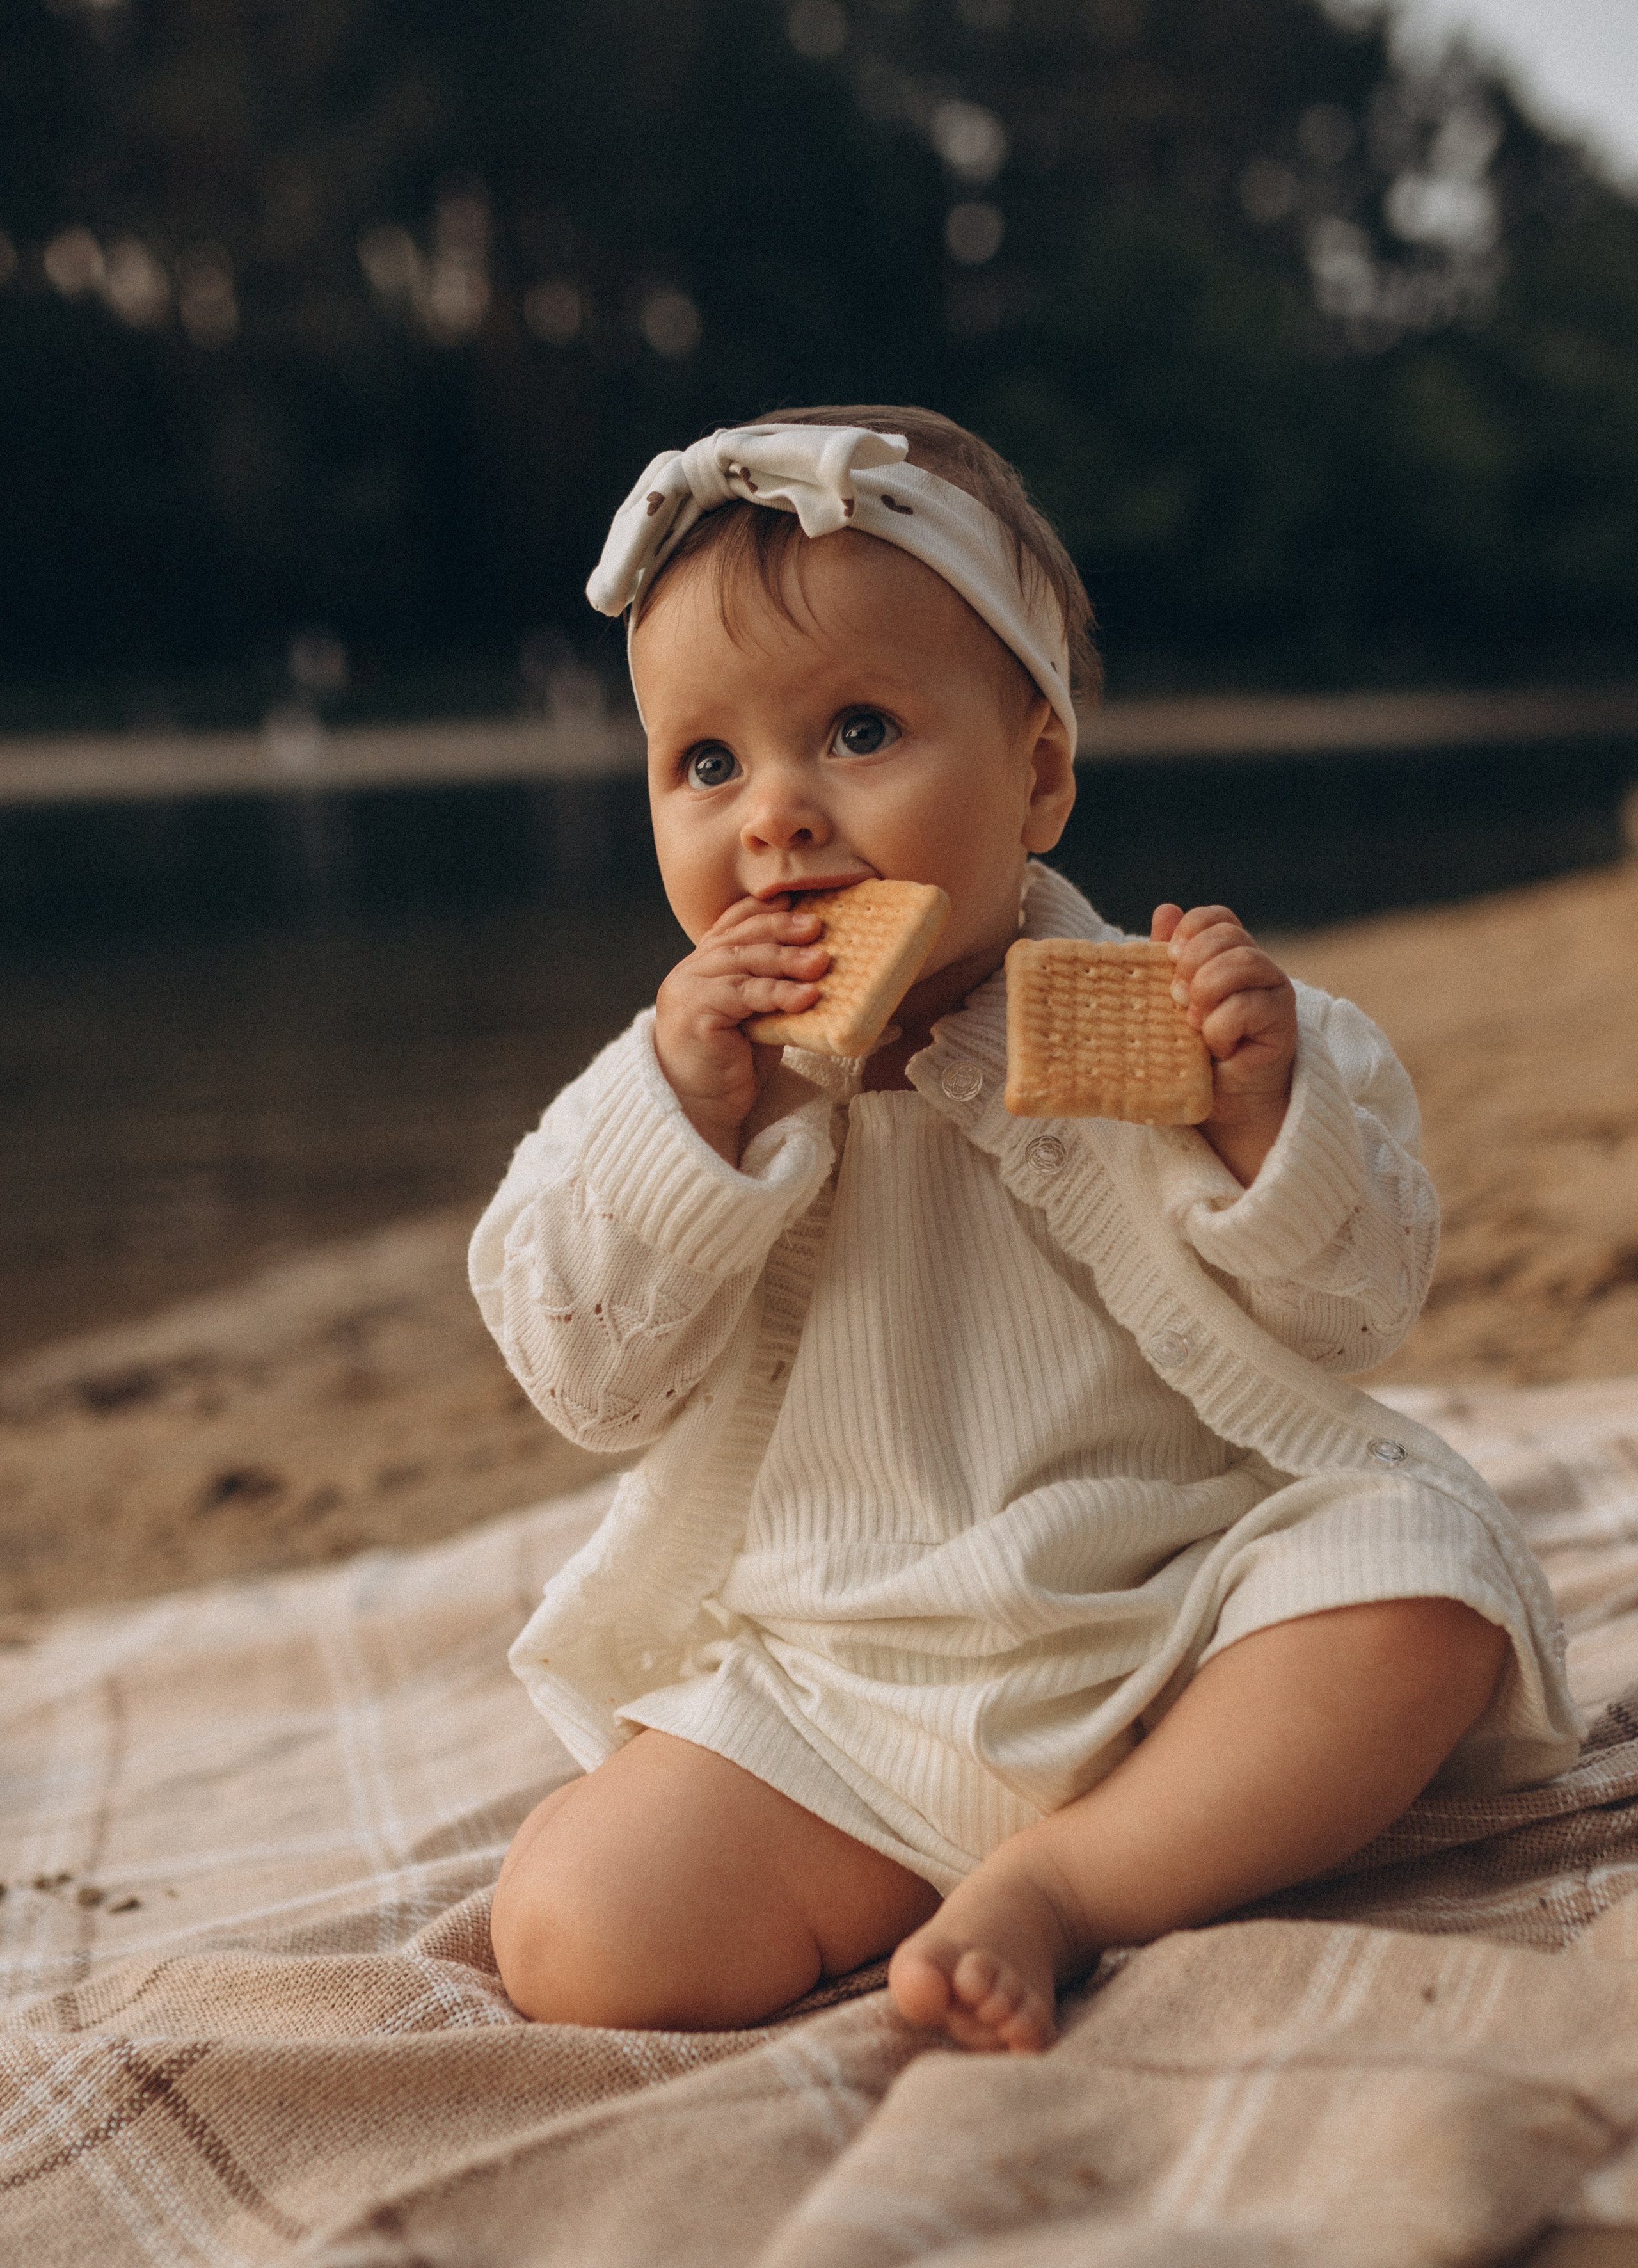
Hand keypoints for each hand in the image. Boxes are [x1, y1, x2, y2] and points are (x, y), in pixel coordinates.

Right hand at [653, 895, 828, 1162]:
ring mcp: (690, 988)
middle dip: (781, 928)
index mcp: (703, 966)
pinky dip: (779, 993)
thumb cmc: (730, 1065)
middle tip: (818, 927)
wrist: (698, 1108)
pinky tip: (806, 996)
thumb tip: (820, 965)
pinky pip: (745, 994)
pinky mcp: (697, 1012)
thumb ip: (772, 988)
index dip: (764, 910)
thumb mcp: (756, 1017)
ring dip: (787, 959)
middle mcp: (692, 970)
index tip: (798, 900)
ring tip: (821, 963)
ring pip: (744, 962)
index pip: (733, 923)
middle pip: (741, 937)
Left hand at [1151, 902, 1296, 1186]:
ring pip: (1243, 963)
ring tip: (1193, 1023)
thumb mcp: (1173, 1004)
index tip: (1168, 958)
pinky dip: (1220, 1028)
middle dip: (1194, 963)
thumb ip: (1170, 959)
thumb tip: (1165, 911)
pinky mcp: (1282, 1025)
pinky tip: (1217, 1047)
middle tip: (1178, 999)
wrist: (1222, 1105)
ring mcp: (1274, 994)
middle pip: (1229, 936)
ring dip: (1207, 992)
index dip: (1190, 931)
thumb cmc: (1194, 1054)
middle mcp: (1258, 969)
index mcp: (1230, 957)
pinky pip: (1245, 1008)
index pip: (1217, 919)